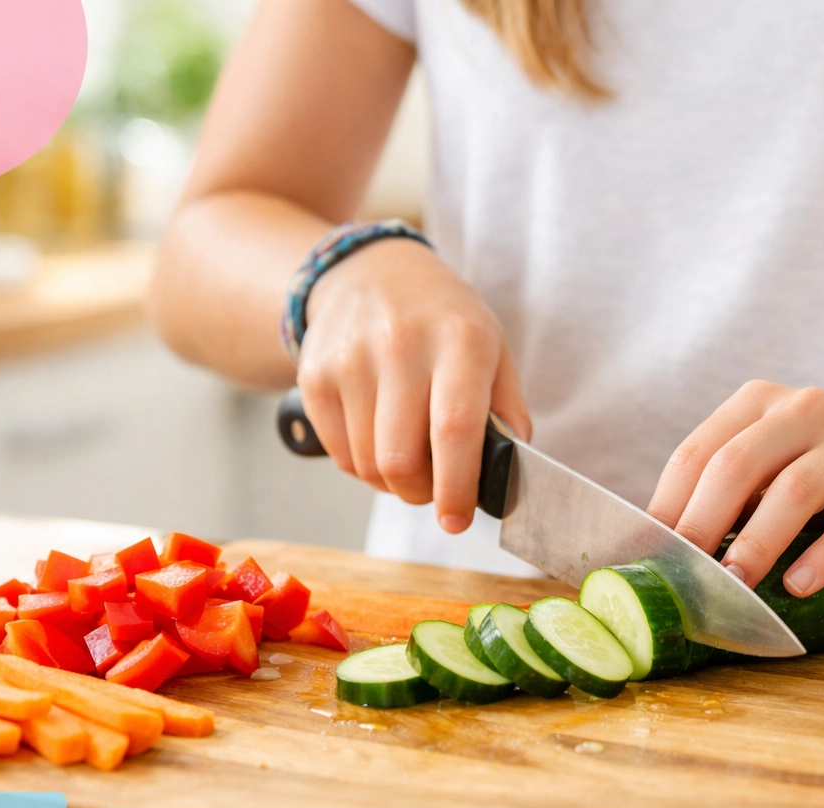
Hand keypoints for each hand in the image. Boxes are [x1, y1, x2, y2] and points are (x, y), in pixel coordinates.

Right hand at [296, 239, 530, 533]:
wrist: (372, 272)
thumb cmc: (444, 321)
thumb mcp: (493, 348)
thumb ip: (508, 410)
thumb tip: (508, 469)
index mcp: (460, 340)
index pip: (454, 429)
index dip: (456, 487)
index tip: (457, 520)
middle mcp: (401, 344)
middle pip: (400, 460)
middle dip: (420, 493)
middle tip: (435, 488)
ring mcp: (350, 358)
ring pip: (367, 465)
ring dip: (391, 481)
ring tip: (407, 454)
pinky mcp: (315, 375)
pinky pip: (339, 455)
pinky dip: (362, 464)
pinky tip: (378, 436)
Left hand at [646, 381, 823, 596]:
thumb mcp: (778, 462)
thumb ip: (732, 493)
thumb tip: (667, 556)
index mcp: (760, 404)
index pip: (697, 452)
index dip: (668, 506)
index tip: (650, 556)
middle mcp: (805, 411)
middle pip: (736, 466)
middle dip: (702, 525)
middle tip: (686, 576)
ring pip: (794, 490)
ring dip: (757, 544)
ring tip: (736, 586)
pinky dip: (823, 557)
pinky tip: (799, 586)